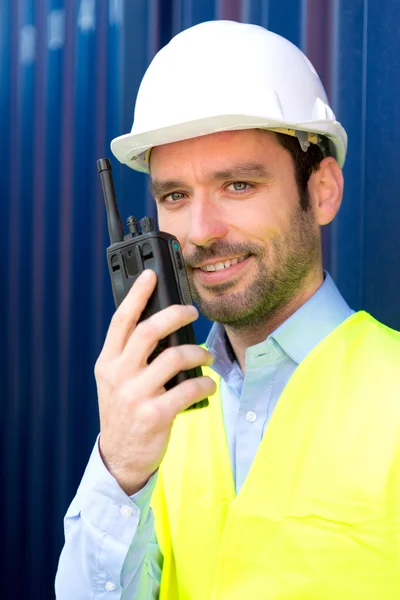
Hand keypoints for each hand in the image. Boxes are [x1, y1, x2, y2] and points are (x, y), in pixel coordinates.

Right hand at [95, 269, 215, 494]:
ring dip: (197, 352)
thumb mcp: (116, 381)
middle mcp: (118, 375)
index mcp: (108, 362)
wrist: (120, 457)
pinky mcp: (155, 415)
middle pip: (149, 331)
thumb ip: (131, 356)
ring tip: (206, 355)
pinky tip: (209, 385)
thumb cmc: (125, 412)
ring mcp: (135, 395)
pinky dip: (205, 383)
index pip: (121, 321)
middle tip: (192, 311)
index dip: (137, 295)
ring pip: (173, 357)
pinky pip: (188, 389)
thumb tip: (162, 326)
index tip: (150, 275)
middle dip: (175, 314)